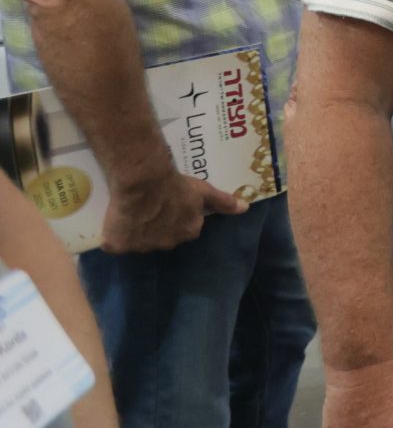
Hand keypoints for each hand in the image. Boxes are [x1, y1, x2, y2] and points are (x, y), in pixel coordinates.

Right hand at [102, 166, 245, 253]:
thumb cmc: (175, 184)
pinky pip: (115, 244)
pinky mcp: (118, 245)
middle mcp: (167, 243)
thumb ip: (223, 202)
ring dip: (135, 232)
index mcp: (188, 231)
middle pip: (161, 238)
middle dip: (157, 227)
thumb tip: (245, 208)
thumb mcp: (203, 191)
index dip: (174, 218)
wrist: (143, 180)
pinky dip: (114, 237)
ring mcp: (142, 247)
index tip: (168, 206)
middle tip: (149, 208)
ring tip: (131, 212)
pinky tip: (114, 222)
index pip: (183, 229)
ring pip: (138, 243)